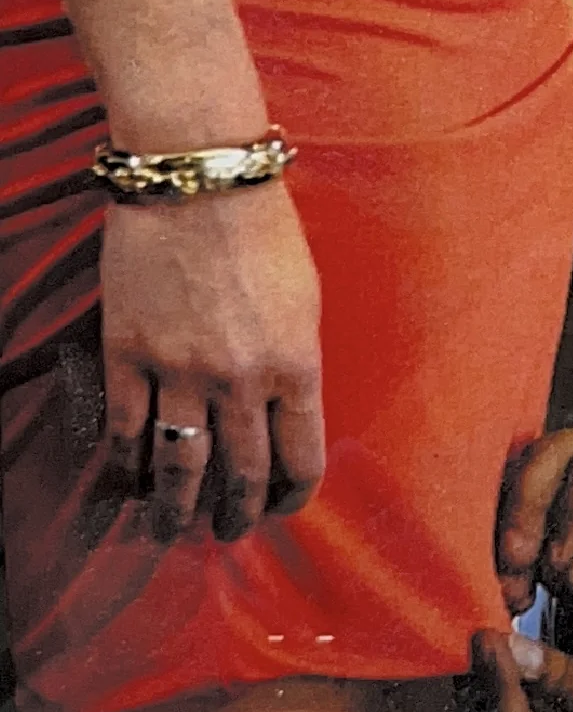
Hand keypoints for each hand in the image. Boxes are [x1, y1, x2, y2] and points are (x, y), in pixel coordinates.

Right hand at [100, 177, 324, 542]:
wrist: (199, 181)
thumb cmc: (264, 228)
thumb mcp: (306, 299)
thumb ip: (296, 359)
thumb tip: (284, 409)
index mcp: (297, 365)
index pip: (302, 457)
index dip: (292, 493)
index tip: (282, 506)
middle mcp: (243, 380)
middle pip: (242, 473)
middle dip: (236, 514)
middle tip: (229, 531)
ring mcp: (181, 371)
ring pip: (180, 466)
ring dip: (177, 508)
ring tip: (174, 527)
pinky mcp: (129, 356)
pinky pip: (127, 432)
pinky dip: (127, 466)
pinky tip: (129, 482)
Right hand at [498, 419, 572, 711]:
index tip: (563, 568)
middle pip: (551, 454)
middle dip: (526, 514)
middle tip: (517, 571)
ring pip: (523, 468)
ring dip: (509, 528)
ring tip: (513, 586)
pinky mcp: (554, 472)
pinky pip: (514, 488)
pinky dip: (505, 533)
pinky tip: (511, 577)